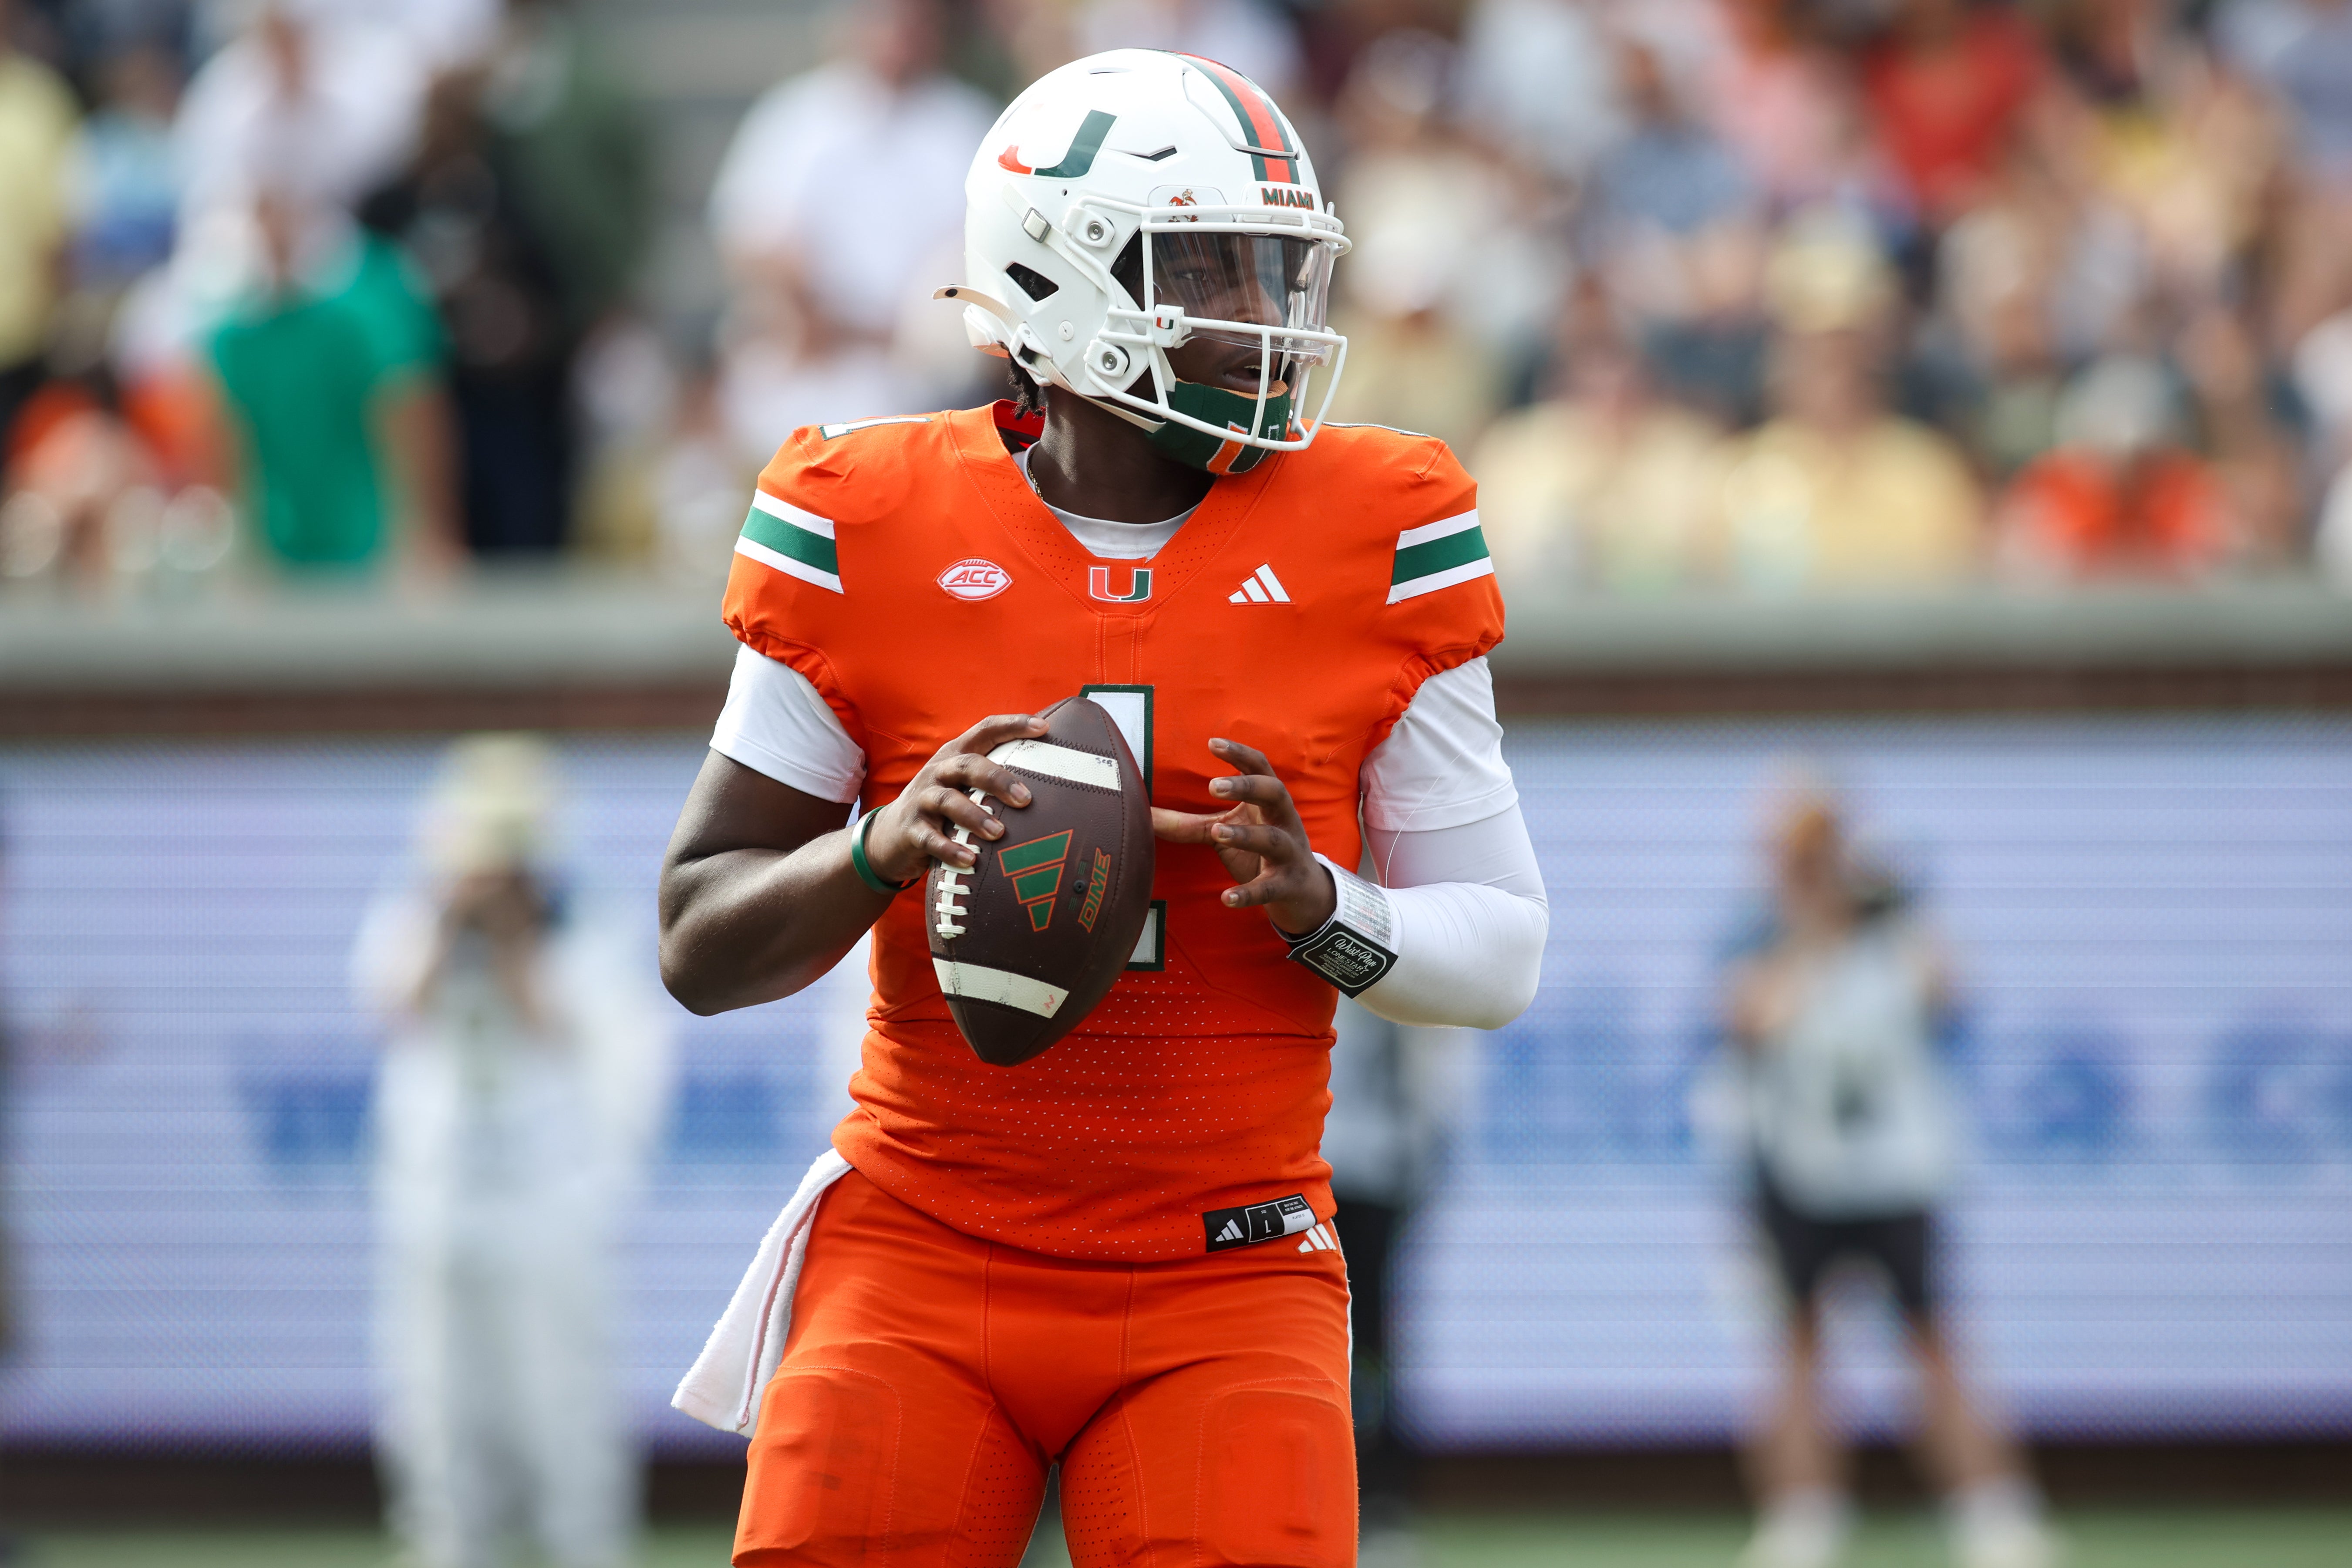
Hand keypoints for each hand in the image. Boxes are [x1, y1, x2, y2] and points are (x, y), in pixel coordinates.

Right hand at [863, 714, 1047, 884]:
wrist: (889, 837)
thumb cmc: (942, 810)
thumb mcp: (962, 787)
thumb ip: (993, 780)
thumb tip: (1052, 780)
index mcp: (955, 756)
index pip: (984, 731)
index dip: (1012, 725)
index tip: (1044, 727)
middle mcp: (938, 772)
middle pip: (968, 765)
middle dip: (997, 779)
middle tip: (1026, 798)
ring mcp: (921, 800)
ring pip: (948, 801)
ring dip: (975, 816)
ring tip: (999, 833)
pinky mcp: (911, 830)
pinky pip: (930, 839)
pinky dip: (950, 850)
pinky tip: (970, 860)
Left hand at [1152, 737, 1335, 935]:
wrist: (1303, 892)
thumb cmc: (1257, 852)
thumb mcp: (1225, 831)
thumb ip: (1187, 823)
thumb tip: (1142, 815)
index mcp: (1268, 800)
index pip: (1259, 767)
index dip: (1239, 753)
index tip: (1212, 743)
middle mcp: (1284, 820)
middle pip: (1274, 792)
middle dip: (1247, 787)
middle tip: (1214, 786)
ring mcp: (1289, 852)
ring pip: (1272, 839)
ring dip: (1246, 834)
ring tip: (1218, 832)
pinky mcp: (1288, 884)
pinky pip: (1269, 888)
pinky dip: (1249, 893)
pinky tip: (1227, 898)